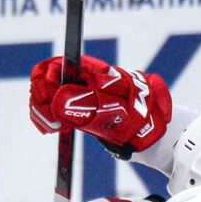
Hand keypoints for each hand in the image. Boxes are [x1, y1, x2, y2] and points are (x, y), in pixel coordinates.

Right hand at [28, 55, 172, 154]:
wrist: (157, 135)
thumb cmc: (140, 117)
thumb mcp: (113, 111)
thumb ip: (86, 105)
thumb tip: (57, 102)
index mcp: (93, 72)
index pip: (57, 66)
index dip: (45, 81)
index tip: (45, 101)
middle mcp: (85, 81)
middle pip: (50, 80)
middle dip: (42, 97)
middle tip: (49, 120)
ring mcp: (84, 96)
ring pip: (52, 95)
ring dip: (45, 109)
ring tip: (52, 127)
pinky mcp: (84, 111)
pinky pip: (59, 109)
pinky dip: (51, 117)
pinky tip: (54, 128)